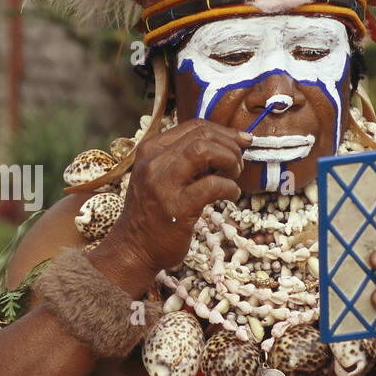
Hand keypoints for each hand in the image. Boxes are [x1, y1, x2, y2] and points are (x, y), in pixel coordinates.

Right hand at [98, 119, 250, 281]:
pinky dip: (230, 188)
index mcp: (150, 150)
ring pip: (205, 151)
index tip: (242, 141)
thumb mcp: (160, 177)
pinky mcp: (177, 207)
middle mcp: (153, 162)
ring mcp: (163, 184)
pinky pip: (213, 185)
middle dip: (230, 146)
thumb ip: (183, 160)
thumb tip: (226, 144)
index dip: (224, 131)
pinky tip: (230, 196)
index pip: (194, 126)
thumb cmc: (153, 213)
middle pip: (202, 135)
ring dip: (229, 160)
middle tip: (238, 165)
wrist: (133, 249)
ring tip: (233, 176)